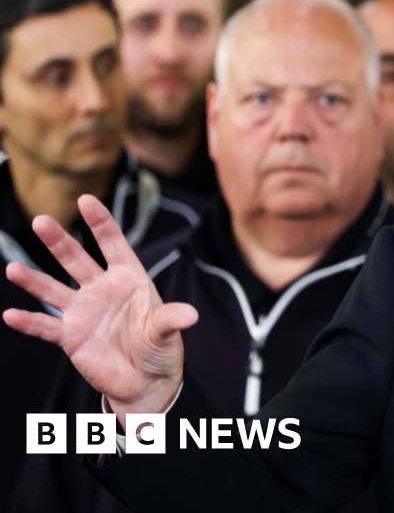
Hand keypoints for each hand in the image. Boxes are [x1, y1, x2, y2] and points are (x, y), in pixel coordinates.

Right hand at [2, 195, 197, 426]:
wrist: (145, 380)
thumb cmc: (159, 347)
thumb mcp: (166, 332)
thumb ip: (170, 320)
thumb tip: (191, 315)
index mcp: (128, 278)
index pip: (113, 244)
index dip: (100, 223)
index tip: (86, 199)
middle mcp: (102, 289)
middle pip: (76, 259)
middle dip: (59, 241)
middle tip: (41, 220)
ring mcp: (83, 311)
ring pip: (54, 290)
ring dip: (33, 279)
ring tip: (13, 268)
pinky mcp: (70, 336)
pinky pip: (46, 327)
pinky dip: (29, 322)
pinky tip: (10, 314)